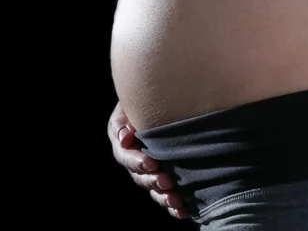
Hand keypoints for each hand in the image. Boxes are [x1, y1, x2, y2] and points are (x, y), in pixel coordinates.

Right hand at [108, 102, 190, 219]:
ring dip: (163, 196)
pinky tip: (183, 210)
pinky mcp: (164, 177)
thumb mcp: (133, 103)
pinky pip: (166, 194)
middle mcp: (134, 160)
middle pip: (139, 176)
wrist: (165, 98)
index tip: (151, 163)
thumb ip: (127, 119)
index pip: (126, 156)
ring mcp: (149, 170)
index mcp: (124, 143)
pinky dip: (173, 205)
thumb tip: (124, 137)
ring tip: (175, 200)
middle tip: (166, 181)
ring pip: (153, 189)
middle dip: (152, 181)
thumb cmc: (147, 97)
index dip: (137, 161)